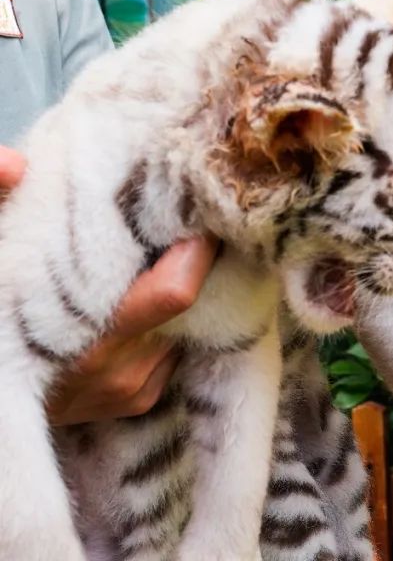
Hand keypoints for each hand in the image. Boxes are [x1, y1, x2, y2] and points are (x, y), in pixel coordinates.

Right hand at [0, 145, 219, 424]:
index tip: (201, 211)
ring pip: (186, 326)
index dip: (197, 249)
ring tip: (161, 257)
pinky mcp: (138, 400)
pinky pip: (174, 349)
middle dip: (192, 262)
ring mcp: (131, 389)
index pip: (175, 291)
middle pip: (190, 304)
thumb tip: (14, 164)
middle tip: (188, 221)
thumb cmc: (0, 313)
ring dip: (180, 293)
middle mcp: (118, 368)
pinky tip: (146, 295)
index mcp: (84, 333)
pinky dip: (170, 322)